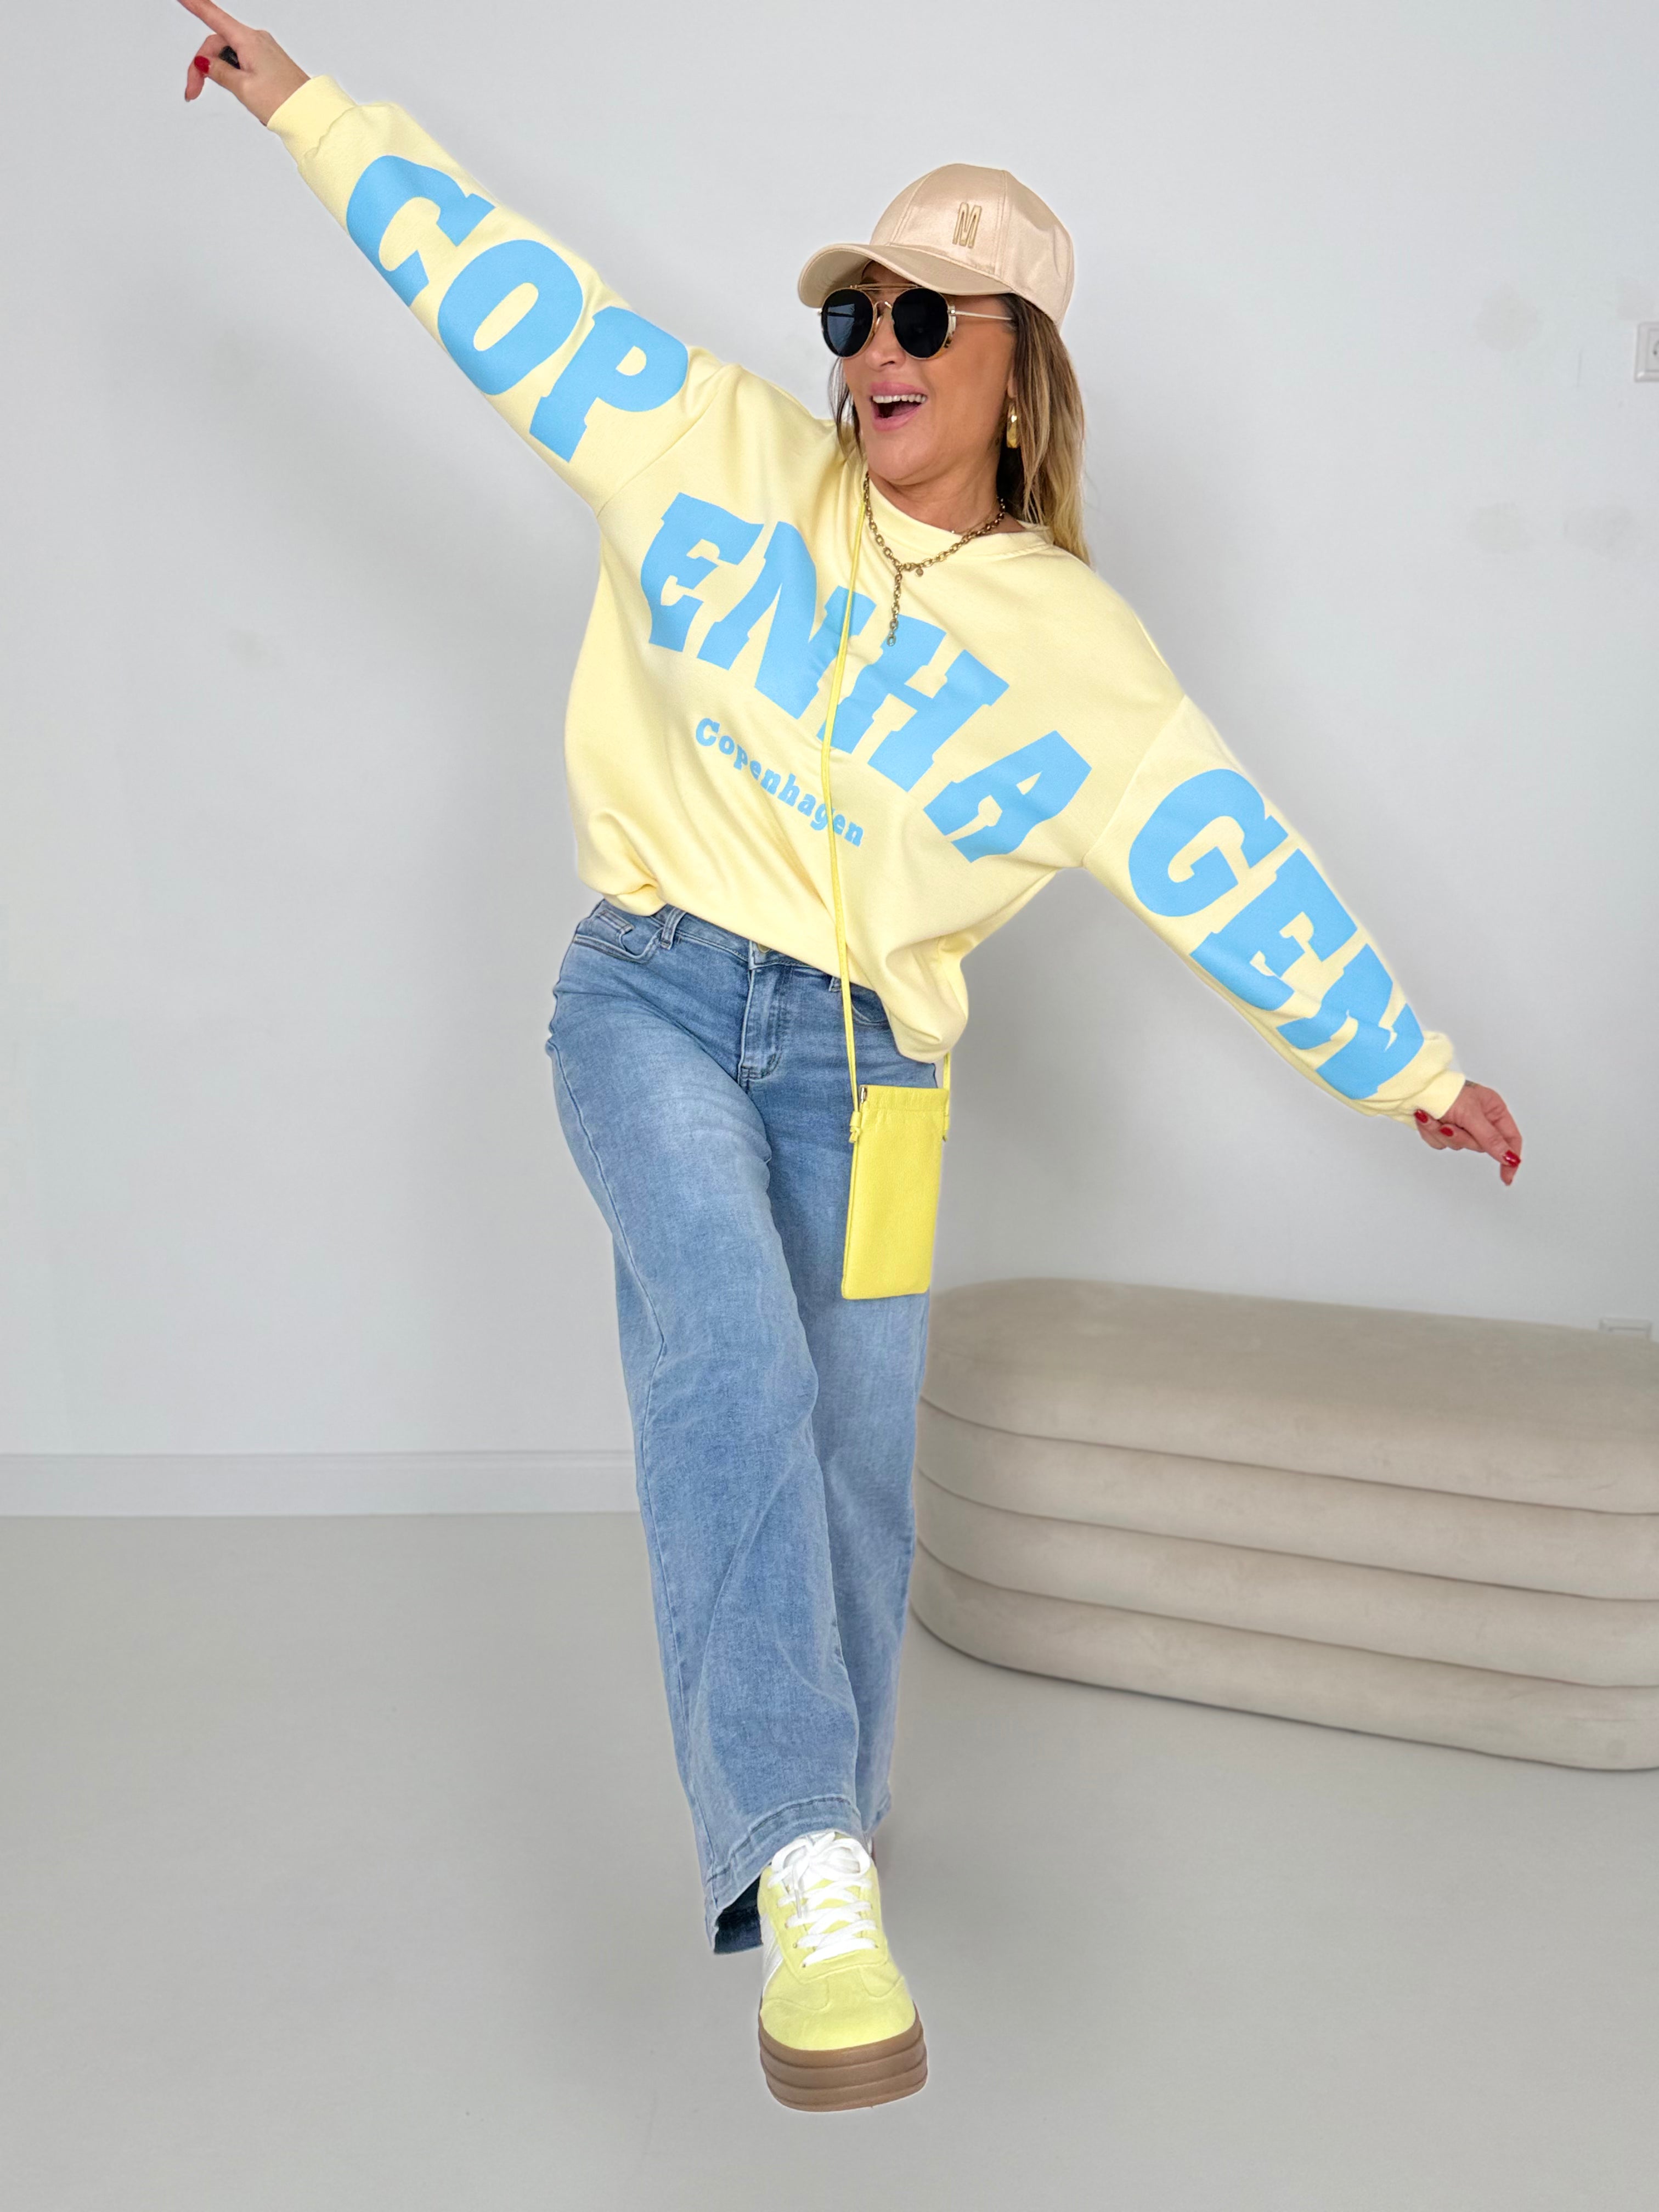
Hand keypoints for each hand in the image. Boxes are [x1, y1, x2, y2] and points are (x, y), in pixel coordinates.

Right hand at [178, 0, 306, 124]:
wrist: (310, 114)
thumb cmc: (285, 101)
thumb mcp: (243, 88)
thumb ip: (219, 72)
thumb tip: (205, 62)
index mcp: (249, 40)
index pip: (214, 17)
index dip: (196, 5)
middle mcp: (256, 40)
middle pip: (217, 44)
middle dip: (203, 65)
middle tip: (194, 90)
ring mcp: (263, 50)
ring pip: (229, 54)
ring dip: (218, 72)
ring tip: (223, 94)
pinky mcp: (268, 62)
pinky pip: (242, 60)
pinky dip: (232, 72)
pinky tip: (237, 88)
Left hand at [1413, 1081, 1522, 1186]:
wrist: (1414, 1086)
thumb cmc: (1446, 1090)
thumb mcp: (1471, 1115)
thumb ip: (1490, 1138)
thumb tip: (1509, 1157)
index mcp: (1493, 1110)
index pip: (1510, 1139)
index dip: (1510, 1158)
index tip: (1507, 1176)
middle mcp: (1479, 1118)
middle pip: (1480, 1146)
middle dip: (1461, 1137)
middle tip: (1448, 1126)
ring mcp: (1460, 1124)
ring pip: (1457, 1145)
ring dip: (1441, 1133)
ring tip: (1435, 1117)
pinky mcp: (1442, 1129)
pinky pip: (1440, 1143)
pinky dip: (1431, 1132)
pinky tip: (1426, 1118)